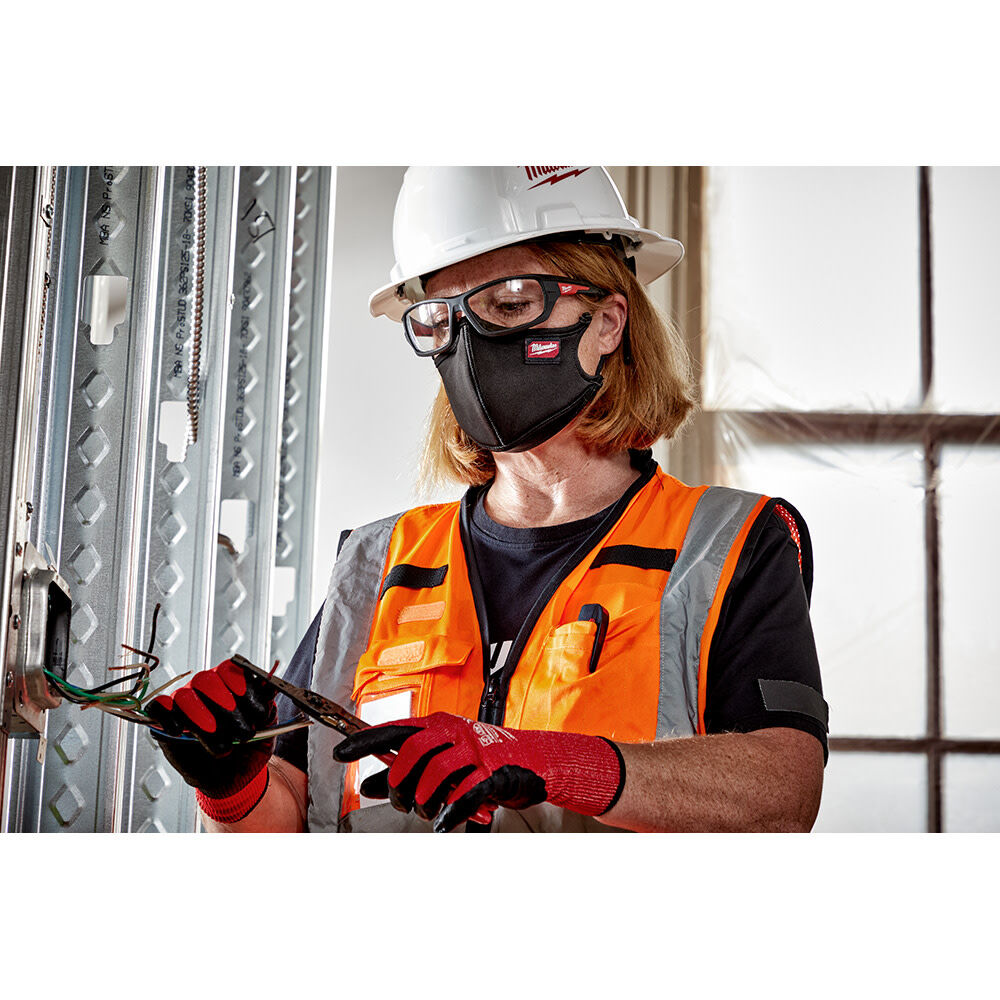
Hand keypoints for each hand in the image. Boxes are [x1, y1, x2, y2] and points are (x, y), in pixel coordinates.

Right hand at [146, 659, 276, 821]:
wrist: (234, 779)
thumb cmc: (249, 749)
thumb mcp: (267, 728)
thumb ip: (267, 707)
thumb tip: (269, 688)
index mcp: (230, 684)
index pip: (230, 670)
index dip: (242, 686)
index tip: (257, 711)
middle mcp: (205, 689)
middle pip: (206, 680)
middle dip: (226, 706)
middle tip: (242, 733)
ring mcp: (184, 704)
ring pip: (184, 696)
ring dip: (203, 719)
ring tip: (222, 747)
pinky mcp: (164, 721)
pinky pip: (157, 708)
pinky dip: (166, 716)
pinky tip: (179, 731)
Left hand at [332, 712, 624, 832]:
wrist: (538, 761)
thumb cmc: (485, 760)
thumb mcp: (445, 759)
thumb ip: (409, 769)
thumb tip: (369, 785)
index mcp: (440, 724)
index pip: (396, 728)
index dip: (365, 741)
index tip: (339, 753)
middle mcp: (455, 732)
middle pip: (412, 750)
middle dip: (397, 780)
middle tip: (398, 801)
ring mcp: (476, 751)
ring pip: (436, 771)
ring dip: (424, 798)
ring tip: (428, 812)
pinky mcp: (495, 773)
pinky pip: (466, 792)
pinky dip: (451, 810)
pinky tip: (443, 822)